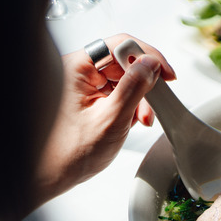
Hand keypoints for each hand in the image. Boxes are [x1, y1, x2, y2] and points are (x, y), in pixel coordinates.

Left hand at [34, 34, 176, 206]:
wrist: (54, 174)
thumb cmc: (72, 152)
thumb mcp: (111, 119)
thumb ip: (133, 88)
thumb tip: (150, 64)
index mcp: (77, 69)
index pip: (119, 46)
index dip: (147, 56)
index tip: (166, 73)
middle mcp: (80, 72)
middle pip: (124, 63)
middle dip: (144, 84)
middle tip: (154, 105)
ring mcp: (86, 85)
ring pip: (125, 79)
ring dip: (140, 98)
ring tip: (141, 119)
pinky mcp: (92, 98)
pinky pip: (120, 92)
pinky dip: (132, 105)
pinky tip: (132, 120)